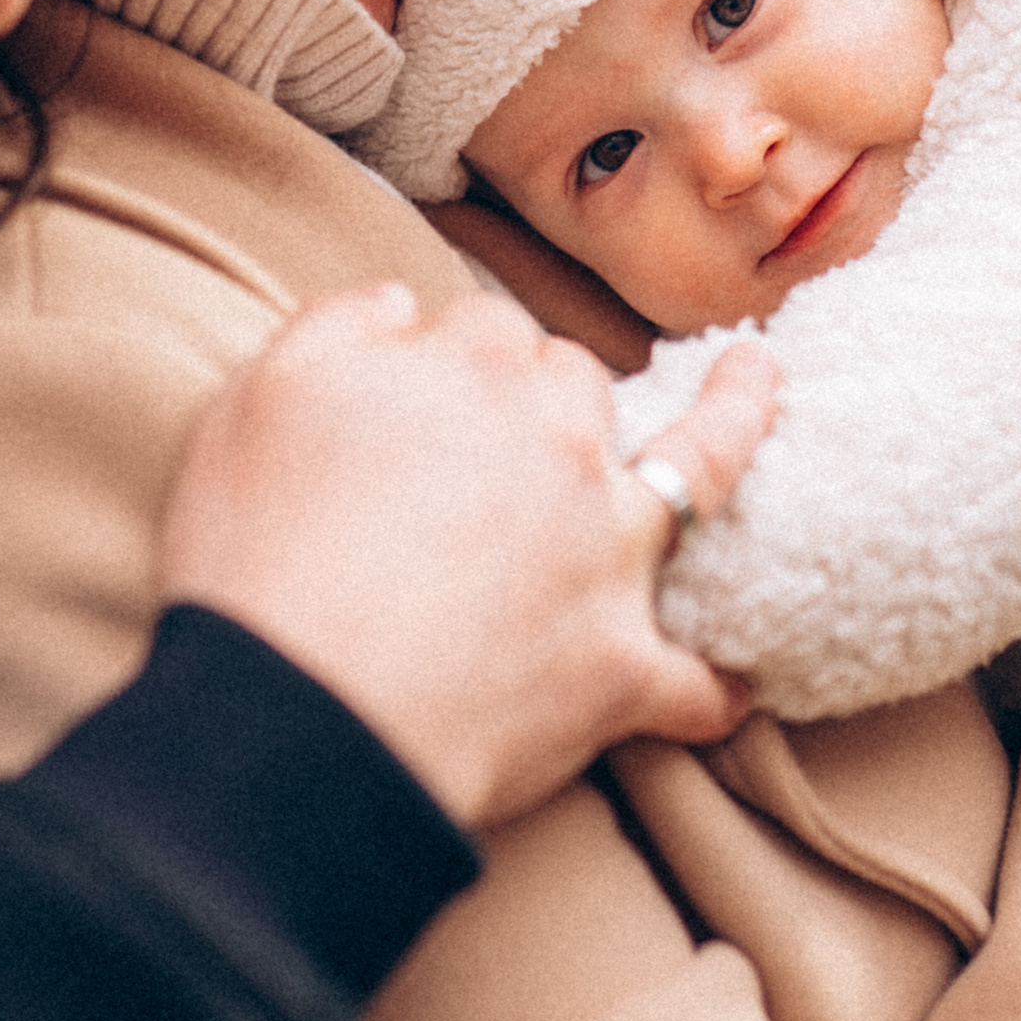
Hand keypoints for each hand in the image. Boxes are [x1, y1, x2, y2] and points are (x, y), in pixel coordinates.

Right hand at [158, 282, 777, 829]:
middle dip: (558, 399)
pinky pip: (697, 682)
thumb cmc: (259, 556)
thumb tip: (404, 303)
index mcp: (476, 364)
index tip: (421, 402)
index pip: (490, 329)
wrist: (298, 717)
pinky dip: (716, 691)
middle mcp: (563, 442)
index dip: (454, 365)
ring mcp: (607, 553)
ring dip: (738, 423)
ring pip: (697, 472)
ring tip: (761, 390)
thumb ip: (339, 326)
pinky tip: (734, 694)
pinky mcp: (622, 668)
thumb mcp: (258, 396)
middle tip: (506, 448)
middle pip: (582, 386)